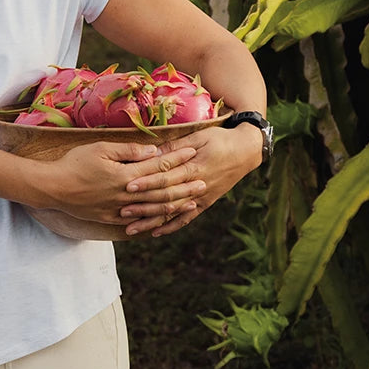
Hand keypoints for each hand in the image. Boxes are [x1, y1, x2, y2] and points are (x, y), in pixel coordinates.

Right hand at [31, 141, 206, 229]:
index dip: (178, 158)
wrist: (52, 188)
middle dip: (185, 185)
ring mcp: (119, 210)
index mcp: (125, 175)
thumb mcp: (100, 149)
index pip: (158, 165)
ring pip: (153, 209)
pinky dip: (154, 220)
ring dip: (175, 204)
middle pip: (162, 190)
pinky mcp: (110, 219)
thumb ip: (129, 150)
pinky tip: (165, 219)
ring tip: (192, 202)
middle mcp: (126, 195)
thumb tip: (153, 151)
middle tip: (204, 181)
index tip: (194, 150)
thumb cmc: (74, 163)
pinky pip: (138, 221)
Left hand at [118, 123, 262, 235]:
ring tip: (131, 228)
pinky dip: (171, 226)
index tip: (128, 186)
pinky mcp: (206, 203)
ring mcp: (202, 197)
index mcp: (194, 167)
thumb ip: (175, 147)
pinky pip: (187, 218)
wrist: (246, 151)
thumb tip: (151, 152)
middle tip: (122, 211)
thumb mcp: (199, 136)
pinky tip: (155, 232)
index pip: (166, 177)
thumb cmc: (220, 138)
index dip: (147, 182)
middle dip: (143, 206)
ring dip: (152, 221)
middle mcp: (197, 185)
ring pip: (173, 212)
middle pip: (166, 198)